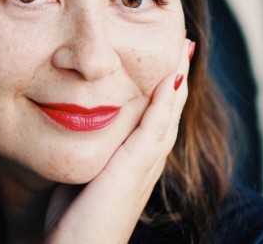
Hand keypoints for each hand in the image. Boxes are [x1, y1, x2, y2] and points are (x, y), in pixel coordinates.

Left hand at [44, 38, 192, 243]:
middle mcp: (147, 160)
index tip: (168, 57)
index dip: (165, 86)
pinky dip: (165, 103)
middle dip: (177, 75)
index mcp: (137, 159)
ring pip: (168, 113)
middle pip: (170, 109)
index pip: (157, 114)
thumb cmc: (77, 217)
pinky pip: (155, 128)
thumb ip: (93, 150)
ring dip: (177, 80)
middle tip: (185, 44)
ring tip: (183, 50)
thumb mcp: (88, 172)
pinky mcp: (135, 169)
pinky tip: (169, 78)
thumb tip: (82, 124)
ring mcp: (145, 165)